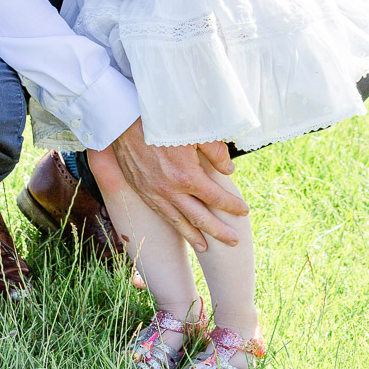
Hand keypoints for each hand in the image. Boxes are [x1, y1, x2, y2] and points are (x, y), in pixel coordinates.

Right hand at [111, 118, 247, 250]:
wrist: (124, 120)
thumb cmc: (162, 121)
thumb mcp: (196, 131)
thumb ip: (216, 152)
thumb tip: (229, 170)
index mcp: (187, 177)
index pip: (216, 198)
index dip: (232, 206)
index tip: (243, 210)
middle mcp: (170, 191)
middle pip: (200, 218)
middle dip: (219, 231)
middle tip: (233, 241)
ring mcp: (154, 192)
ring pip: (177, 221)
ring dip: (193, 235)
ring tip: (205, 247)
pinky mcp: (141, 189)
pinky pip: (160, 212)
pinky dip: (172, 224)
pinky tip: (178, 227)